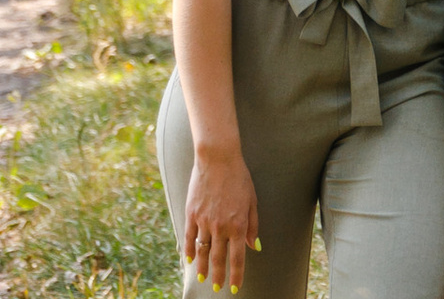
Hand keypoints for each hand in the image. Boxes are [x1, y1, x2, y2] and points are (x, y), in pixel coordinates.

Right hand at [183, 143, 258, 292]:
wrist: (218, 158)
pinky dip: (189, 250)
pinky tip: (190, 259)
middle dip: (218, 276)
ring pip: (203, 252)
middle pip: (218, 259)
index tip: (235, 287)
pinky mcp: (192, 213)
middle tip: (217, 288)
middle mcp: (221, 227)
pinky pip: (189, 238)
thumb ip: (252, 225)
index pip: (237, 258)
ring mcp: (204, 221)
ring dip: (203, 268)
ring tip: (203, 278)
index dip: (236, 275)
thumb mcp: (252, 200)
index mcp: (238, 225)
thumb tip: (254, 247)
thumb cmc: (239, 177)